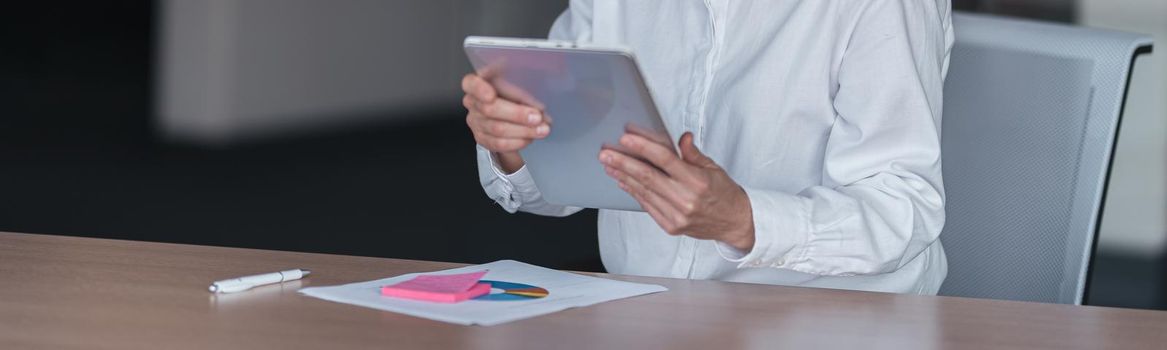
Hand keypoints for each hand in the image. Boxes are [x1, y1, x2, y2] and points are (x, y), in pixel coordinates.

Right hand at [461, 73, 550, 172]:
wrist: (509, 112)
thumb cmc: (513, 91)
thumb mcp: (516, 80)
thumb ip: (521, 84)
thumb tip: (539, 96)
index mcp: (476, 83)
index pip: (470, 84)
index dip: (479, 90)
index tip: (491, 96)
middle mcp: (472, 102)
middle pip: (489, 109)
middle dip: (517, 114)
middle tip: (538, 117)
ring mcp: (475, 122)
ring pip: (497, 129)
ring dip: (523, 130)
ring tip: (542, 129)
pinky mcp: (482, 138)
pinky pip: (499, 143)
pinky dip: (518, 141)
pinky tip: (530, 137)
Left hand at [599, 132, 755, 250]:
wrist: (735, 222)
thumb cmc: (725, 194)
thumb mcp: (713, 168)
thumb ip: (693, 154)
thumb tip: (680, 138)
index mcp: (697, 181)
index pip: (665, 160)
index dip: (643, 148)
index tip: (626, 138)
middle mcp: (686, 199)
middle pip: (648, 176)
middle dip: (623, 163)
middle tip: (606, 153)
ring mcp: (677, 215)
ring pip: (644, 191)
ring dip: (623, 176)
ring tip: (609, 165)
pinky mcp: (671, 226)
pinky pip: (647, 206)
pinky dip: (633, 192)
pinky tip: (623, 181)